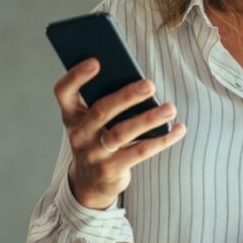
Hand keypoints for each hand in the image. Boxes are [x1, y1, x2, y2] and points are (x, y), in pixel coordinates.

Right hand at [54, 58, 185, 209]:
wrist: (89, 181)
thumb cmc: (96, 138)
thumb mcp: (91, 120)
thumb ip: (104, 100)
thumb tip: (139, 83)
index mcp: (71, 114)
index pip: (63, 91)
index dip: (76, 76)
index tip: (96, 61)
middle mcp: (78, 134)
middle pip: (101, 111)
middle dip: (127, 96)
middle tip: (150, 84)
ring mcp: (93, 154)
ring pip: (122, 133)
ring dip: (149, 119)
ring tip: (170, 108)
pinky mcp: (111, 170)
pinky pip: (140, 152)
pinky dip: (162, 140)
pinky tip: (178, 129)